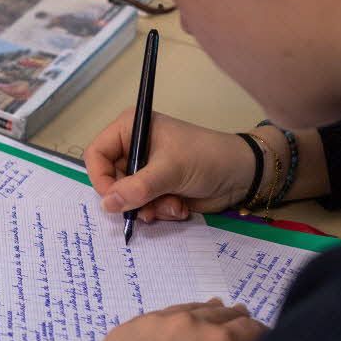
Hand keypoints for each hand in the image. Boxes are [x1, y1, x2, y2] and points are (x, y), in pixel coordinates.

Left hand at [42, 300, 266, 340]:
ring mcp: (158, 321)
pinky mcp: (130, 326)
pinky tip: (176, 323)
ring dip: (206, 315)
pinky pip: (161, 315)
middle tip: (241, 329)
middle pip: (224, 314)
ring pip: (191, 310)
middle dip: (235, 323)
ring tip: (215, 314)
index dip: (261, 339)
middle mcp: (192, 323)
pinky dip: (175, 318)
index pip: (253, 329)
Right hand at [84, 110, 255, 221]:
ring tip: (171, 206)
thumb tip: (107, 204)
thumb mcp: (170, 170)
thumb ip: (137, 188)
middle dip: (131, 198)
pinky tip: (179, 207)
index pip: (97, 155)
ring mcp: (145, 170)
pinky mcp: (156, 188)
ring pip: (126, 198)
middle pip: (110, 180)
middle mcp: (133, 148)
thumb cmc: (207, 158)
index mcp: (131, 129)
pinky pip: (142, 206)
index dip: (101, 179)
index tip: (114, 199)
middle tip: (147, 209)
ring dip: (148, 208)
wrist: (242, 175)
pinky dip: (159, 211)